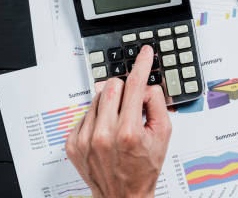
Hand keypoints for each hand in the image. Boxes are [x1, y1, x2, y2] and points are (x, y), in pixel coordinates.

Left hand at [66, 45, 170, 197]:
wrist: (123, 196)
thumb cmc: (143, 168)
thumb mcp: (163, 135)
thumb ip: (156, 104)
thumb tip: (146, 86)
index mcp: (128, 133)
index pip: (135, 86)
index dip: (142, 65)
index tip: (145, 53)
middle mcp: (103, 135)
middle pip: (112, 86)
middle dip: (125, 88)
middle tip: (133, 102)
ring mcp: (85, 139)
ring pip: (97, 96)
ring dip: (111, 102)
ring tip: (120, 121)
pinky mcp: (73, 143)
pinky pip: (85, 113)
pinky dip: (98, 116)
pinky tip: (107, 130)